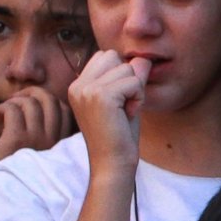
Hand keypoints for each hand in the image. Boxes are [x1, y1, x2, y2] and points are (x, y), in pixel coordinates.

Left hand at [0, 87, 74, 199]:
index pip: (66, 110)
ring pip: (31, 102)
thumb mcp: (35, 155)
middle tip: (16, 102)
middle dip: (32, 93)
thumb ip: (41, 135)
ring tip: (5, 113)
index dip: (48, 100)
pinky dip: (3, 108)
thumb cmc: (12, 176)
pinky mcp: (16, 141)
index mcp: (60, 147)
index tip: (31, 106)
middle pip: (51, 100)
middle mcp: (53, 143)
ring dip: (14, 101)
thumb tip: (34, 106)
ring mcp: (36, 141)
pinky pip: (14, 110)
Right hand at [65, 50, 147, 175]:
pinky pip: (134, 81)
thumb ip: (131, 78)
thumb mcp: (125, 100)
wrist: (112, 163)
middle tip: (123, 105)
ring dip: (135, 89)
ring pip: (127, 68)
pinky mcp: (100, 96)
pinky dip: (139, 97)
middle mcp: (77, 85)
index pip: (106, 56)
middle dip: (128, 78)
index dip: (121, 75)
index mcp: (77, 86)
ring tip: (125, 111)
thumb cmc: (120, 136)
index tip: (119, 101)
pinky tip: (129, 114)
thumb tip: (143, 58)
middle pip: (115, 57)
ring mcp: (86, 90)